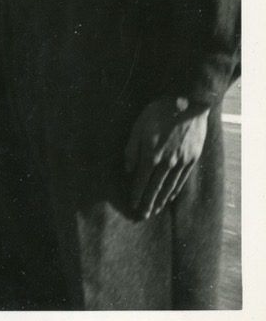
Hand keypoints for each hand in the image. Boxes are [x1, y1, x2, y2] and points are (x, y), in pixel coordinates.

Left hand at [124, 95, 209, 219]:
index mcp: (151, 155)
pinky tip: (171, 196)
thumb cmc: (158, 112)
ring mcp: (181, 162)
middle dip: (148, 203)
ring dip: (161, 199)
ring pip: (169, 186)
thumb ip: (132, 149)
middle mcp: (166, 162)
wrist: (188, 104)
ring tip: (156, 210)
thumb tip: (129, 170)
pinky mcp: (192, 159)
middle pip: (155, 188)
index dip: (136, 194)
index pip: (141, 180)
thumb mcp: (138, 127)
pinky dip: (175, 190)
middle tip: (142, 216)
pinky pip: (182, 179)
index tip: (132, 205)